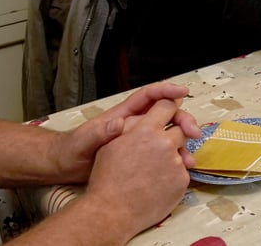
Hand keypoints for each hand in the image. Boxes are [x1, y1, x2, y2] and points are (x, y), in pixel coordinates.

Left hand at [55, 83, 200, 181]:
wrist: (66, 169)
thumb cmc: (72, 150)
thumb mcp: (83, 141)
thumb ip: (99, 133)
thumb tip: (118, 124)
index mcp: (125, 114)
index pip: (150, 96)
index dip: (167, 90)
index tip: (183, 91)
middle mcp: (136, 124)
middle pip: (166, 115)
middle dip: (183, 119)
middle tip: (194, 132)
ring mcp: (140, 140)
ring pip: (167, 135)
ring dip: (182, 143)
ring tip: (190, 159)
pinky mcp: (141, 156)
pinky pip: (162, 153)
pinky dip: (173, 159)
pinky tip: (180, 170)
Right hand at [80, 98, 192, 238]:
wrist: (112, 212)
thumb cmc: (107, 179)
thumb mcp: (111, 144)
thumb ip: (131, 127)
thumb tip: (145, 117)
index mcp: (145, 131)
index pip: (168, 106)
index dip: (168, 107)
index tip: (169, 111)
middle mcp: (164, 143)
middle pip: (182, 128)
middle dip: (174, 134)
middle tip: (161, 146)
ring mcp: (175, 162)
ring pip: (182, 152)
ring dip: (172, 157)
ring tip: (154, 170)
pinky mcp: (182, 180)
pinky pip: (182, 171)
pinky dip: (173, 175)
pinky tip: (157, 184)